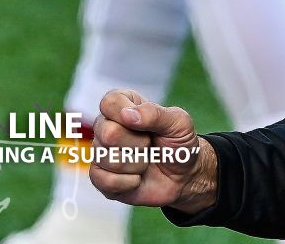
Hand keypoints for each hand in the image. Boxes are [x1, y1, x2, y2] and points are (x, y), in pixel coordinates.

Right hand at [89, 89, 218, 213]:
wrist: (184, 177)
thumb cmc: (178, 144)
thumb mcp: (178, 123)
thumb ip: (154, 113)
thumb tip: (127, 115)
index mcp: (122, 105)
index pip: (110, 103)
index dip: (128, 115)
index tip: (146, 125)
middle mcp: (106, 126)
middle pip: (108, 133)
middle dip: (139, 144)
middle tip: (150, 145)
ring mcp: (101, 152)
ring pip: (109, 159)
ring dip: (137, 164)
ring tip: (145, 161)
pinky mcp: (100, 178)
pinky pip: (106, 181)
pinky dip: (130, 182)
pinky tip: (137, 178)